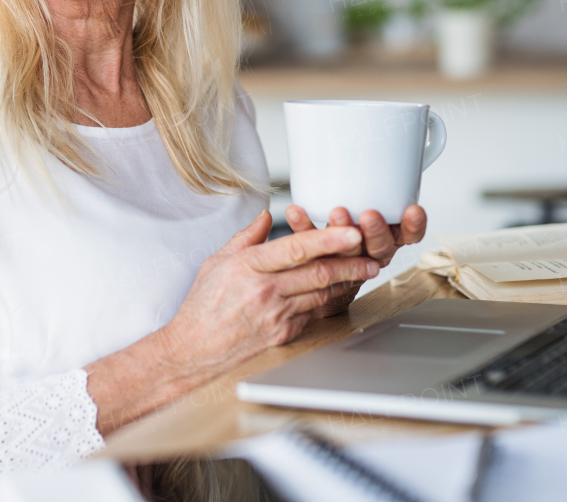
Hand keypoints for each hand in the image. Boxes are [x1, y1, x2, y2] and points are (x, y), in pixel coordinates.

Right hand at [160, 211, 379, 379]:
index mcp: (248, 267)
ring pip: (322, 293)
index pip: (296, 248)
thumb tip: (264, 216)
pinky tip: (341, 292)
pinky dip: (328, 300)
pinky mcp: (283, 334)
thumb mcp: (216, 262)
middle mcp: (265, 291)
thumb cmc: (203, 307)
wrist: (194, 350)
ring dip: (347, 281)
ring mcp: (276, 315)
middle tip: (372, 252)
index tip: (350, 232)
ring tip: (366, 269)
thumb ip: (245, 238)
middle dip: (351, 262)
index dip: (328, 239)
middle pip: (318, 273)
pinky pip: (313, 313)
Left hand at [282, 203, 427, 316]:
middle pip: (381, 247)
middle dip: (377, 231)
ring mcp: (345, 263)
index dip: (413, 225)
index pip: (407, 236)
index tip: (413, 210)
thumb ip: (371, 194)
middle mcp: (369, 253)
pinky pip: (311, 249)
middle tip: (369, 215)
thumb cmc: (347, 238)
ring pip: (350, 253)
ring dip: (343, 231)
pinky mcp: (319, 265)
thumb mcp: (366, 214)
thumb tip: (378, 159)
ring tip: (337, 212)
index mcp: (386, 240)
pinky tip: (295, 212)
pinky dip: (303, 227)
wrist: (318, 281)